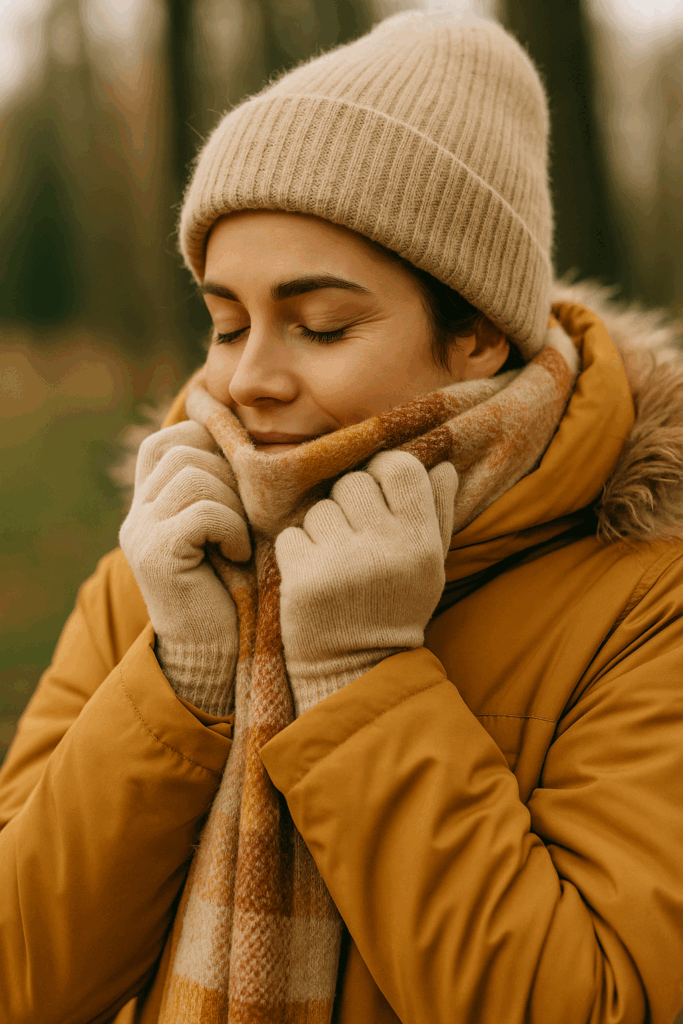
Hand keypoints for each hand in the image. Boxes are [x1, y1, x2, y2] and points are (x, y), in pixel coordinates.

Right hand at [119, 420, 250, 714]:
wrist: (214, 656)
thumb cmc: (236, 589)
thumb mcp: (228, 528)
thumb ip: (227, 488)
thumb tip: (257, 439)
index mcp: (150, 502)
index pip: (167, 439)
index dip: (208, 444)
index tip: (238, 478)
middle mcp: (137, 514)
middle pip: (184, 451)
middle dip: (228, 476)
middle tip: (244, 518)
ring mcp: (141, 532)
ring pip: (193, 476)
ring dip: (232, 504)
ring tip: (240, 539)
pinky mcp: (155, 554)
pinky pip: (203, 511)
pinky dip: (232, 529)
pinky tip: (236, 555)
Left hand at [275, 450, 456, 715]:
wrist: (358, 669)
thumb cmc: (396, 608)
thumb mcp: (429, 565)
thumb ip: (438, 513)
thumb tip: (444, 465)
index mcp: (420, 542)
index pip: (401, 468)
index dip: (382, 469)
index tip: (376, 488)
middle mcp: (385, 549)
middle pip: (353, 482)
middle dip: (348, 504)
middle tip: (354, 537)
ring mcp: (342, 564)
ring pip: (318, 509)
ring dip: (322, 530)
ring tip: (336, 563)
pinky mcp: (303, 580)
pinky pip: (290, 535)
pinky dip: (297, 552)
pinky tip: (314, 577)